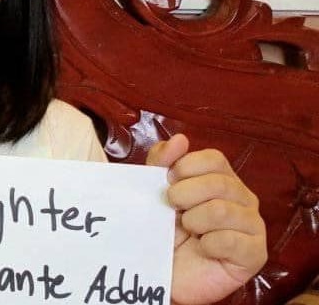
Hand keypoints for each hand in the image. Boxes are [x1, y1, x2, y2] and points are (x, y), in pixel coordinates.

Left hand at [147, 135, 266, 304]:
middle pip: (220, 182)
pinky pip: (230, 240)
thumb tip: (180, 139)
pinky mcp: (253, 254)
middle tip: (172, 208)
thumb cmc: (163, 229)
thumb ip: (162, 162)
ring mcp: (252, 226)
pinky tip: (202, 249)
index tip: (168, 181)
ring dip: (194, 220)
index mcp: (222, 178)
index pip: (214, 158)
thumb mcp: (155, 190)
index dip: (186, 167)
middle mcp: (243, 198)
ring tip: (187, 230)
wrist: (161, 271)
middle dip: (185, 194)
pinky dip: (207, 244)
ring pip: (222, 210)